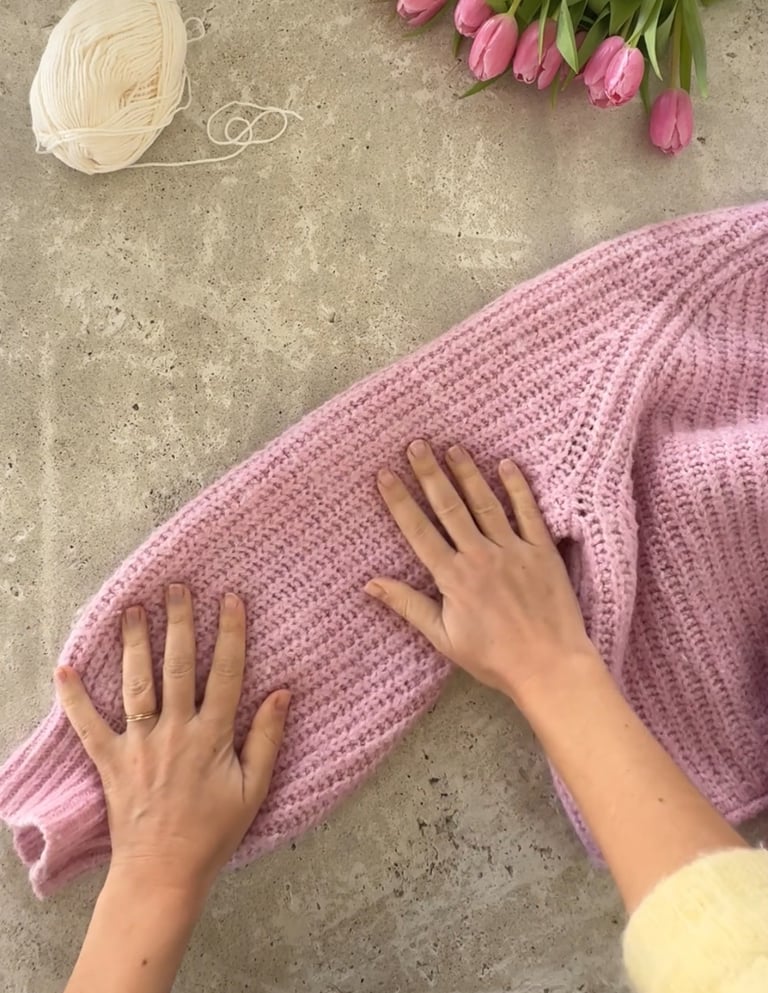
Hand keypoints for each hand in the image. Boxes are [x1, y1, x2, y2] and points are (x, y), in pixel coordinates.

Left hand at [55, 584, 289, 897]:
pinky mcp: (110, 761)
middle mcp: (176, 730)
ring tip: (133, 608)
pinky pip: (88, 725)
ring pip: (138, 683)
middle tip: (177, 587)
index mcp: (213, 734)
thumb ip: (267, 738)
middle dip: (179, 622)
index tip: (230, 599)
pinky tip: (64, 669)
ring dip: (135, 642)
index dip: (230, 632)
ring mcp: (140, 743)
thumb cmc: (214, 832)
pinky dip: (74, 698)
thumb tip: (282, 693)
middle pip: (178, 665)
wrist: (164, 872)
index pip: (226, 672)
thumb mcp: (254, 788)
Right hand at [365, 440, 597, 702]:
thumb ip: (408, 605)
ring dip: (467, 472)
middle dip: (430, 473)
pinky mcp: (542, 551)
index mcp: (453, 578)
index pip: (419, 531)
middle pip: (449, 507)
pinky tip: (506, 464)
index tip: (385, 474)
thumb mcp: (443, 638)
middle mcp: (480, 556)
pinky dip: (517, 487)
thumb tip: (371, 584)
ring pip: (485, 503)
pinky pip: (528, 512)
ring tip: (452, 446)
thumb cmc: (494, 659)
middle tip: (416, 444)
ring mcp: (513, 550)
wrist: (549, 667)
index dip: (400, 500)